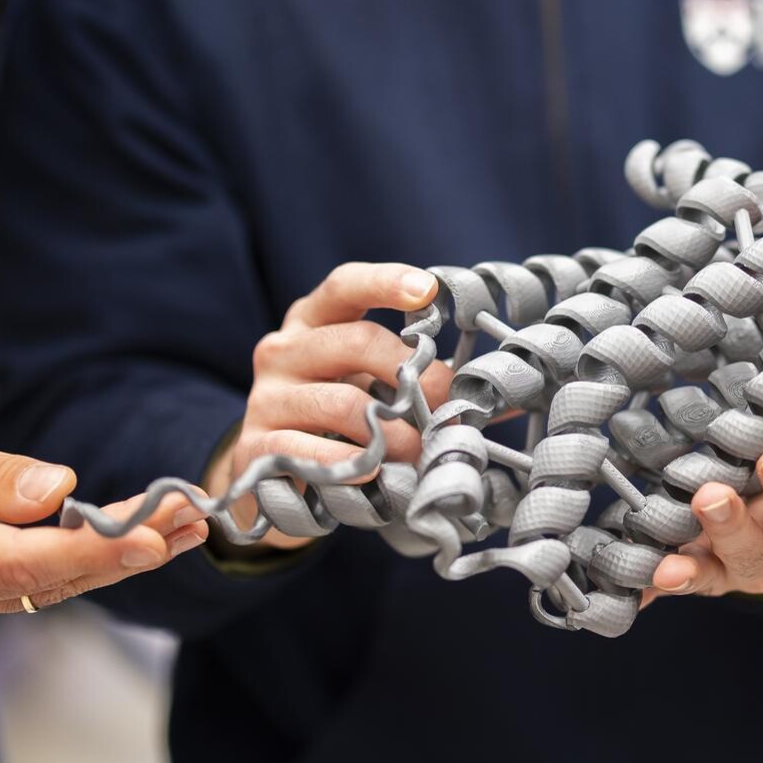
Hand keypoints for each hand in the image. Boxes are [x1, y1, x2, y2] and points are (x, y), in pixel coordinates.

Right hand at [0, 406, 208, 630]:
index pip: (24, 562)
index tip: (153, 532)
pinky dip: (72, 565)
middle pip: (47, 583)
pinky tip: (120, 541)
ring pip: (40, 591)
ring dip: (110, 560)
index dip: (95, 550)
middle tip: (192, 521)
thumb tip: (60, 486)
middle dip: (126, 552)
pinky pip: (18, 590)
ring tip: (178, 528)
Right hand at [209, 263, 453, 548]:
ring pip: (343, 402)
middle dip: (412, 374)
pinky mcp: (255, 446)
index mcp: (313, 322)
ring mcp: (264, 397)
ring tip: (418, 452)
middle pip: (355, 341)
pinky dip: (353, 463)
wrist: (273, 480)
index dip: (385, 282)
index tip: (427, 291)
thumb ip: (425, 382)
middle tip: (445, 407)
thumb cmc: (339, 422)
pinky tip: (375, 474)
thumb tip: (507, 395)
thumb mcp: (375, 389)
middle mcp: (282, 350)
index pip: (344, 286)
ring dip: (394, 432)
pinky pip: (312, 450)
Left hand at [647, 419, 762, 598]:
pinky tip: (626, 584)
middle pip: (752, 552)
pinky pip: (661, 589)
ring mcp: (722, 570)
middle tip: (712, 496)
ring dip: (688, 567)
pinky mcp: (685, 574)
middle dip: (732, 527)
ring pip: (708, 573)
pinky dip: (644, 591)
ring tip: (666, 561)